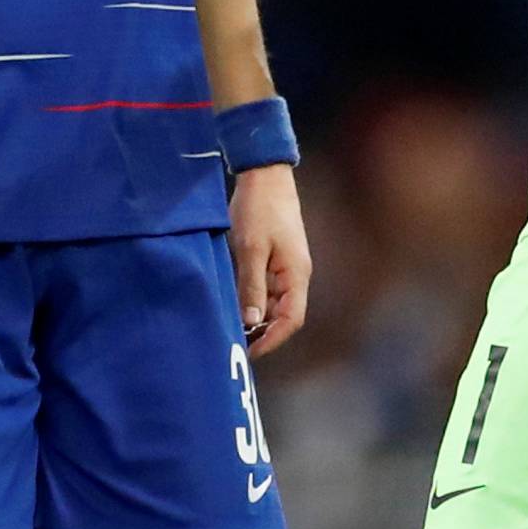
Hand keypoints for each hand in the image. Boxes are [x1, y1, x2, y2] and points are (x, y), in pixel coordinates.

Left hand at [230, 164, 310, 356]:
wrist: (264, 175)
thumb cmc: (259, 209)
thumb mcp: (251, 249)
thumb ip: (252, 285)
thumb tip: (252, 321)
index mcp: (296, 274)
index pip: (291, 320)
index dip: (272, 340)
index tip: (249, 353)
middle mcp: (295, 275)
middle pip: (283, 315)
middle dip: (262, 333)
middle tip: (234, 345)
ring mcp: (286, 267)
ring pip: (274, 303)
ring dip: (256, 318)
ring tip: (231, 329)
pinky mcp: (274, 259)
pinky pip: (266, 289)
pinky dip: (252, 300)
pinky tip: (233, 305)